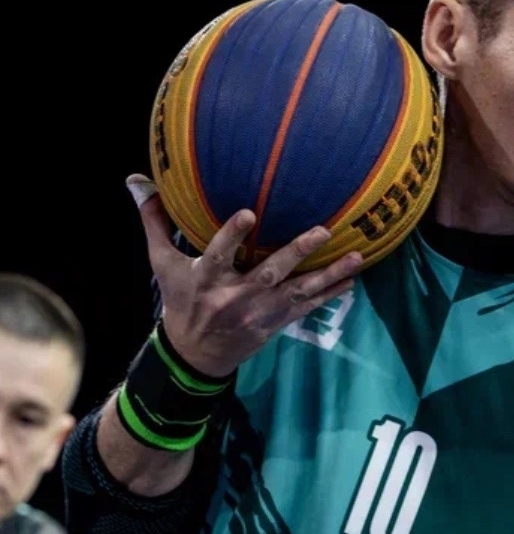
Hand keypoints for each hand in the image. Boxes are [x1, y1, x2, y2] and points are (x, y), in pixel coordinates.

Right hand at [126, 175, 366, 376]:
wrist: (195, 354)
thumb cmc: (180, 300)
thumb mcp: (162, 263)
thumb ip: (154, 221)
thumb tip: (135, 179)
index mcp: (206, 279)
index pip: (219, 254)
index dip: (232, 236)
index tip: (249, 214)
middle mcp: (236, 297)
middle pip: (270, 272)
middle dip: (297, 252)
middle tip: (323, 230)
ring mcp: (259, 311)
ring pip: (298, 292)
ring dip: (329, 275)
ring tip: (357, 256)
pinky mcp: (275, 322)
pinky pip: (307, 307)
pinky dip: (330, 293)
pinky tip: (352, 279)